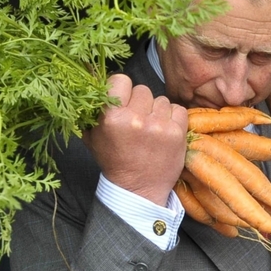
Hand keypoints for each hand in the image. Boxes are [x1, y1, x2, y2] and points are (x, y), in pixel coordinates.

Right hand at [81, 74, 187, 206]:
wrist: (138, 190)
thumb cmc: (114, 160)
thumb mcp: (93, 136)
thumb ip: (92, 110)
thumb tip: (94, 82)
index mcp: (111, 117)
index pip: (121, 80)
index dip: (122, 90)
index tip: (123, 102)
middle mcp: (135, 119)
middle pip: (143, 89)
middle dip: (140, 102)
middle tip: (137, 119)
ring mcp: (158, 125)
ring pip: (161, 99)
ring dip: (157, 111)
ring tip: (151, 128)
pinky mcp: (177, 133)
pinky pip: (178, 110)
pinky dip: (173, 118)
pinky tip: (164, 132)